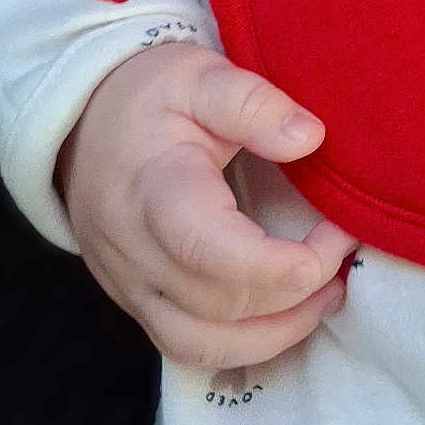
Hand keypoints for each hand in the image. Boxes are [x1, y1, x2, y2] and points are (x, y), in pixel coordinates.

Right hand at [57, 42, 356, 371]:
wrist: (81, 124)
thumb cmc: (148, 96)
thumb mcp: (201, 75)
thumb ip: (253, 103)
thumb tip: (310, 137)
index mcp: (153, 190)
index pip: (207, 249)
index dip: (275, 263)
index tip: (334, 239)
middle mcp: (136, 251)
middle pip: (218, 304)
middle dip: (295, 289)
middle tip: (343, 244)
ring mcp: (131, 286)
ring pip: (201, 345)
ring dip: (275, 332)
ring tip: (329, 293)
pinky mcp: (137, 303)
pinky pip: (187, 349)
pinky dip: (244, 344)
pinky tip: (287, 313)